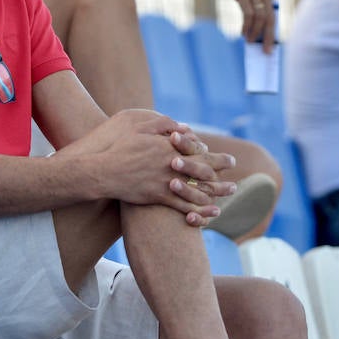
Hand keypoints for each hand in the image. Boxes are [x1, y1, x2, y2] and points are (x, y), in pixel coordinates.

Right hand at [64, 110, 234, 224]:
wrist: (103, 170)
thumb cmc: (119, 146)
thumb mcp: (138, 126)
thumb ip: (162, 124)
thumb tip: (182, 126)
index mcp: (170, 147)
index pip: (200, 152)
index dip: (216, 157)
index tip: (229, 161)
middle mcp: (172, 164)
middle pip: (204, 172)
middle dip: (222, 178)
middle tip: (234, 183)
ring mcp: (166, 181)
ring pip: (197, 191)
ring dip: (215, 196)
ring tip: (226, 200)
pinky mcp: (158, 196)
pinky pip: (183, 205)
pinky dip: (197, 211)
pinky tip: (208, 215)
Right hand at [205, 0, 276, 50]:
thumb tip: (254, 17)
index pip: (274, 11)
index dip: (272, 28)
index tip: (270, 40)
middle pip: (271, 17)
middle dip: (270, 36)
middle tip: (268, 51)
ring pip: (261, 18)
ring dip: (256, 33)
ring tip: (251, 43)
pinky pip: (249, 15)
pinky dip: (247, 27)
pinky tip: (244, 34)